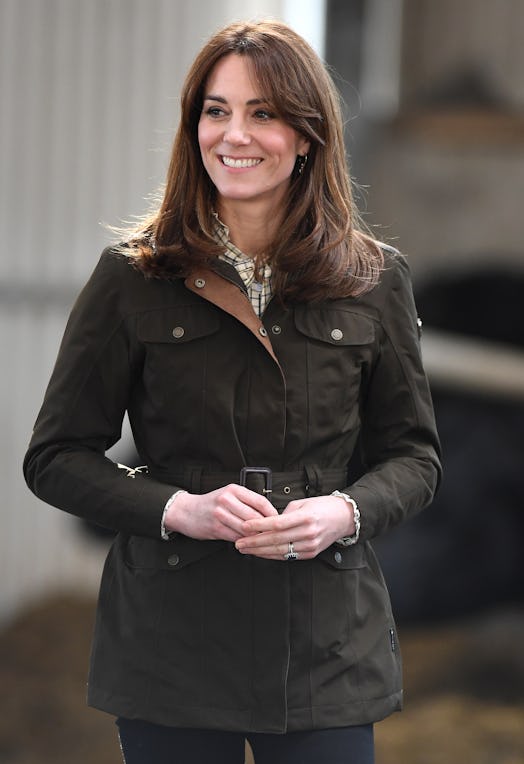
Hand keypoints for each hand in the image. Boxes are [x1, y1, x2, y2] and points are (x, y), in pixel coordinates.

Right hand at [164, 484, 277, 541]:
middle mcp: (227, 500)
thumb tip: (268, 514)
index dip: (272, 513)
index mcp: (233, 490)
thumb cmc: (210, 504)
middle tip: (274, 534)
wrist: (185, 511)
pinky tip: (249, 543)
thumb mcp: (228, 495)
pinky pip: (236, 537)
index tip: (278, 520)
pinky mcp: (216, 528)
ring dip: (256, 536)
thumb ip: (245, 502)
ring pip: (247, 528)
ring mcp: (221, 514)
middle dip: (266, 527)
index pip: (260, 501)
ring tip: (263, 540)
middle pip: (255, 516)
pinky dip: (244, 542)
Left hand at [235, 495, 354, 559]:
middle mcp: (308, 533)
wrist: (343, 518)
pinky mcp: (310, 554)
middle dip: (254, 542)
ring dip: (259, 551)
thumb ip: (283, 513)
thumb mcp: (302, 503)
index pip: (277, 524)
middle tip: (239, 543)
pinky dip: (271, 555)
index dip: (258, 526)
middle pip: (275, 540)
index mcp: (305, 517)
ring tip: (245, 549)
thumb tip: (267, 522)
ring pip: (279, 551)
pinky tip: (260, 553)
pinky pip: (287, 556)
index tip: (244, 526)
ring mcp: (310, 546)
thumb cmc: (322, 507)